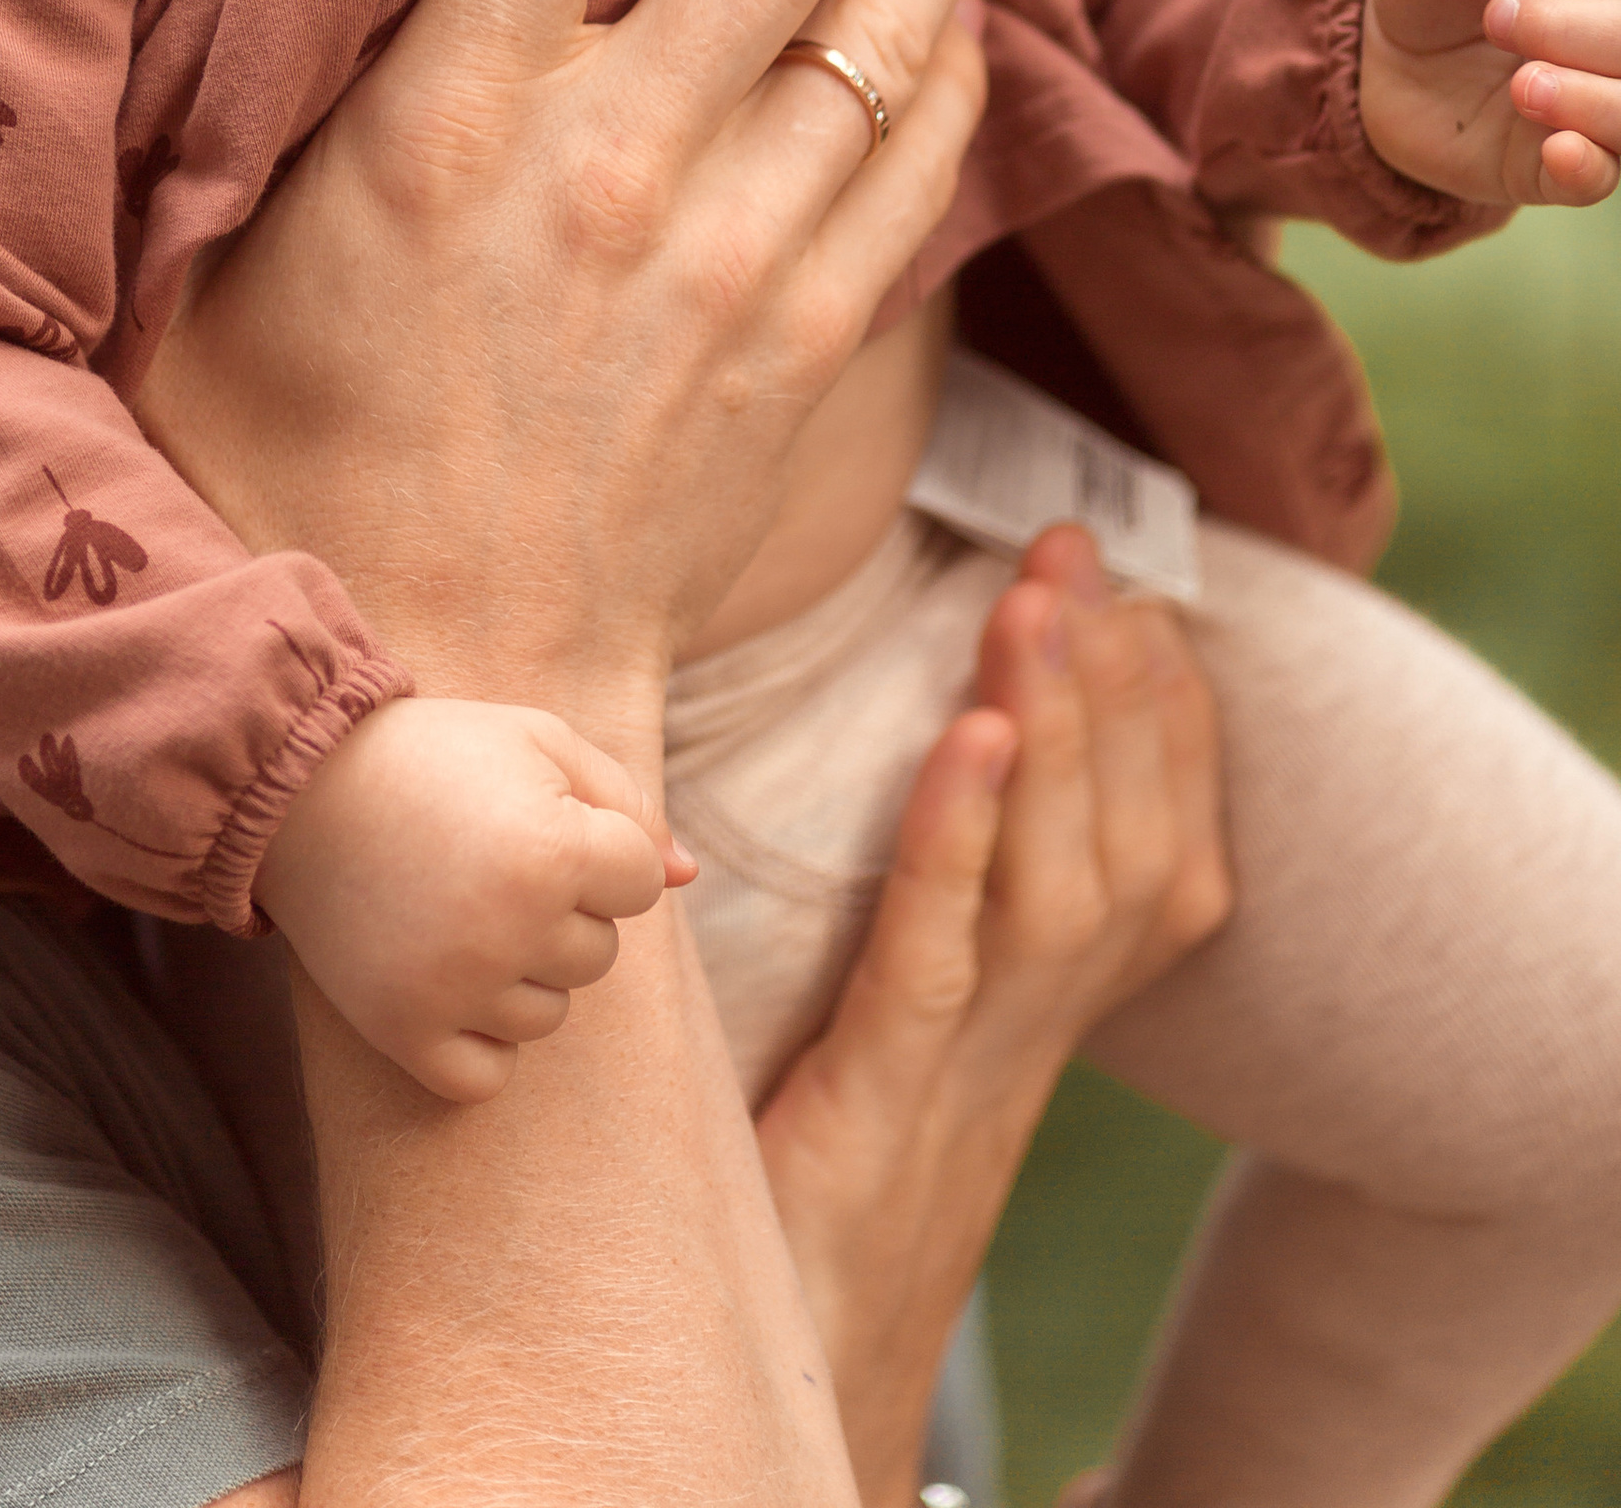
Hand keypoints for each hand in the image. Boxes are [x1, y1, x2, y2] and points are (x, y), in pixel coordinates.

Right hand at [138, 0, 991, 751]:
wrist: (436, 678)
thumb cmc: (283, 455)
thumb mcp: (228, 248)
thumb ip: (285, 94)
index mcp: (447, 123)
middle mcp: (604, 170)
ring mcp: (720, 264)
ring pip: (870, 39)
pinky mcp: (796, 354)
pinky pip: (910, 174)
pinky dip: (948, 75)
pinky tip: (957, 19)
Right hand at [252, 694, 689, 1102]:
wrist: (298, 787)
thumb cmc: (436, 754)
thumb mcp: (538, 742)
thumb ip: (626, 802)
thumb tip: (689, 875)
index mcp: (551, 850)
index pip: (641, 883)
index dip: (596, 844)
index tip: (536, 817)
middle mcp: (509, 930)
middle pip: (599, 952)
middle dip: (560, 908)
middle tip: (485, 858)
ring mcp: (455, 991)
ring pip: (550, 1015)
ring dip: (520, 971)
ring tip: (458, 908)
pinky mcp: (404, 1034)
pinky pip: (487, 1075)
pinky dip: (477, 1039)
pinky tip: (446, 977)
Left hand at [755, 526, 1230, 1507]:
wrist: (775, 1387)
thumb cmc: (815, 1198)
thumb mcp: (889, 1042)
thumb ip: (921, 920)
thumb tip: (916, 761)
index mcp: (1036, 1027)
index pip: (1146, 853)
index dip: (1158, 725)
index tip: (1141, 591)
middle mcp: (1026, 1045)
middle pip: (1115, 844)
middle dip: (1111, 688)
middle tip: (1083, 544)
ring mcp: (960, 1078)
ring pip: (1051, 884)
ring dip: (1052, 729)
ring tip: (1039, 598)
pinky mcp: (873, 1105)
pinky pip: (934, 956)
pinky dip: (957, 839)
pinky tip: (970, 736)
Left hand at [1361, 0, 1620, 206]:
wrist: (1387, 59)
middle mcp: (1612, 37)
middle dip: (1569, 24)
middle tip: (1496, 19)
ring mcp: (1593, 106)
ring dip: (1589, 97)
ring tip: (1525, 84)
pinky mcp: (1558, 169)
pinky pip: (1599, 177)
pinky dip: (1587, 166)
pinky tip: (1559, 151)